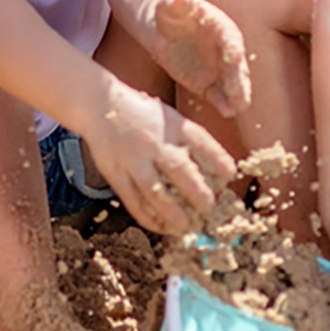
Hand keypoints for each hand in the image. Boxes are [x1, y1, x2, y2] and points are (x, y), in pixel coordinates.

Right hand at [82, 82, 235, 234]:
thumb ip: (189, 139)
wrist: (98, 103)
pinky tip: (160, 227)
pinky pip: (132, 199)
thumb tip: (215, 168)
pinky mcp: (114, 171)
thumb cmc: (142, 114)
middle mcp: (154, 141)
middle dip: (198, 192)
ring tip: (186, 226)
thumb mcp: (169, 116)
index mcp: (171, 124)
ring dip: (173, 212)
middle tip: (209, 208)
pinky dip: (147, 217)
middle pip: (180, 170)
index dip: (218, 158)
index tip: (230, 175)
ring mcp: (132, 158)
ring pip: (155, 191)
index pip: (200, 141)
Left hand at [152, 0, 251, 117]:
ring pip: (231, 83)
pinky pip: (217, 94)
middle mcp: (224, 48)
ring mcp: (217, 67)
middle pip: (235, 64)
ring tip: (239, 108)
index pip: (229, 38)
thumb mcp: (169, 1)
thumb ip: (175, 2)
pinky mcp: (206, 82)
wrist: (162, 20)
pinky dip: (223, 103)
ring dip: (236, 95)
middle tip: (242, 95)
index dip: (232, 48)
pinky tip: (228, 112)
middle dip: (239, 79)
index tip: (235, 58)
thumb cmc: (168, 4)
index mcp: (219, 25)